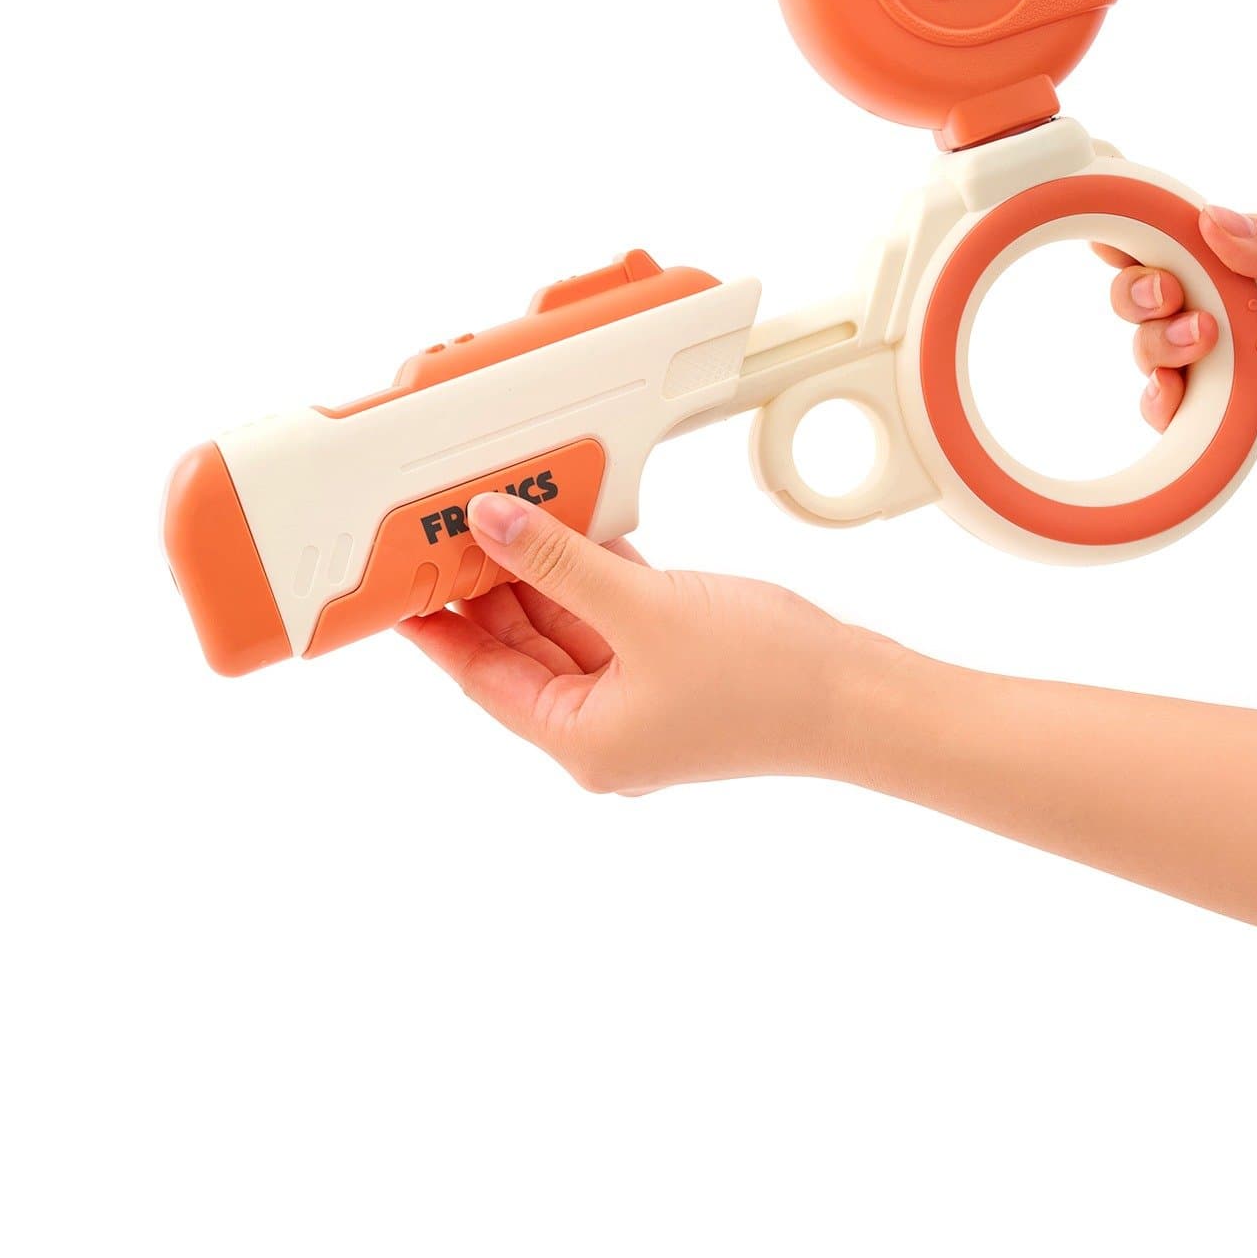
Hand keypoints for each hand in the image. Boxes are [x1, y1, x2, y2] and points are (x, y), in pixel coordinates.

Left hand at [399, 493, 882, 792]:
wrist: (861, 697)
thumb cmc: (766, 682)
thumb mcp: (643, 611)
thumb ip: (559, 564)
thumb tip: (493, 525)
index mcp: (580, 741)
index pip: (481, 676)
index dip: (435, 627)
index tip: (395, 584)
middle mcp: (603, 728)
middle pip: (521, 650)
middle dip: (489, 587)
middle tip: (450, 526)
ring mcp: (641, 700)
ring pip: (568, 628)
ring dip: (542, 574)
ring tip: (504, 516)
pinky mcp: (674, 669)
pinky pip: (613, 618)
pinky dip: (593, 577)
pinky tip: (575, 529)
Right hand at [1097, 207, 1256, 482]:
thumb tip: (1214, 223)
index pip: (1194, 234)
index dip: (1145, 229)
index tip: (1115, 230)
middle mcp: (1255, 309)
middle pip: (1160, 292)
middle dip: (1141, 290)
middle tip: (1167, 296)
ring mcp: (1253, 368)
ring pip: (1162, 352)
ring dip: (1154, 345)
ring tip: (1198, 344)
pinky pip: (1191, 418)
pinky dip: (1164, 410)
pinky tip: (1171, 398)